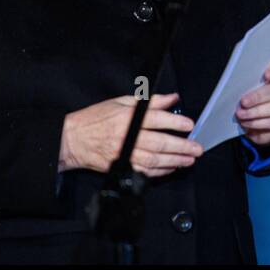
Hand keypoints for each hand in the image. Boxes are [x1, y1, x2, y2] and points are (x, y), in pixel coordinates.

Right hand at [59, 92, 201, 177]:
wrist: (73, 140)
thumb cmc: (95, 118)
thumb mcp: (121, 102)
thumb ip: (150, 101)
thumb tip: (172, 98)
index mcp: (128, 117)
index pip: (157, 118)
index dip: (175, 122)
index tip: (189, 125)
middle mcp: (127, 136)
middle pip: (160, 142)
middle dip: (181, 146)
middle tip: (196, 148)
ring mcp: (124, 154)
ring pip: (155, 160)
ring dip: (174, 161)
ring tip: (189, 160)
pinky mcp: (121, 166)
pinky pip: (144, 172)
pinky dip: (160, 171)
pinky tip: (171, 168)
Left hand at [237, 57, 269, 146]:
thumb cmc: (260, 94)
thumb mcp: (256, 85)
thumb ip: (251, 83)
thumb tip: (235, 87)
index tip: (265, 75)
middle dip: (259, 97)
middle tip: (243, 102)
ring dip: (256, 113)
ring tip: (242, 115)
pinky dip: (259, 124)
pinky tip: (248, 123)